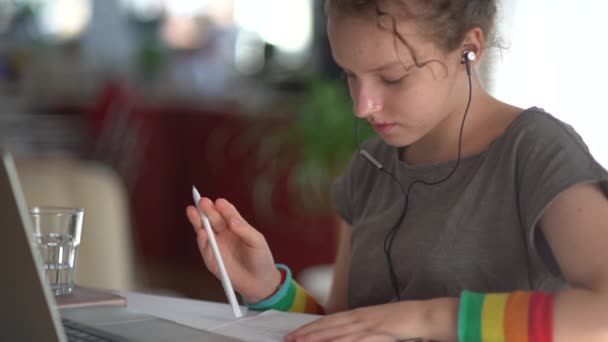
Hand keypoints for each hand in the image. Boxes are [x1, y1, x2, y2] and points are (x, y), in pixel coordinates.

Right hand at [186, 197, 280, 302]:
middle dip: (207, 210)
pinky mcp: (211, 259)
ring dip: (198, 221)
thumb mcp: (258, 242)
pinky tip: (201, 232)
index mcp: (236, 226)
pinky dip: (202, 240)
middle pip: (213, 219)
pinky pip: (205, 248)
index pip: (228, 213)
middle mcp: (224, 234)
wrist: (259, 283)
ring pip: (204, 230)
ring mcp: (217, 246)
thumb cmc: (261, 259)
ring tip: (193, 211)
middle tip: (202, 201)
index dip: (223, 207)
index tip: (219, 202)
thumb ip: (245, 231)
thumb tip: (232, 220)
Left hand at [285, 298, 458, 341]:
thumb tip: (350, 336)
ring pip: (336, 332)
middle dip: (307, 333)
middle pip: (329, 325)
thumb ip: (365, 330)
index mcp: (361, 314)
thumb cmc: (406, 321)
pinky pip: (354, 340)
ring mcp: (368, 324)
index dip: (313, 327)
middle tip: (289, 338)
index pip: (331, 320)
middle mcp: (361, 317)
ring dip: (316, 338)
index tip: (298, 333)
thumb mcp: (381, 324)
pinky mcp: (377, 332)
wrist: (426, 315)